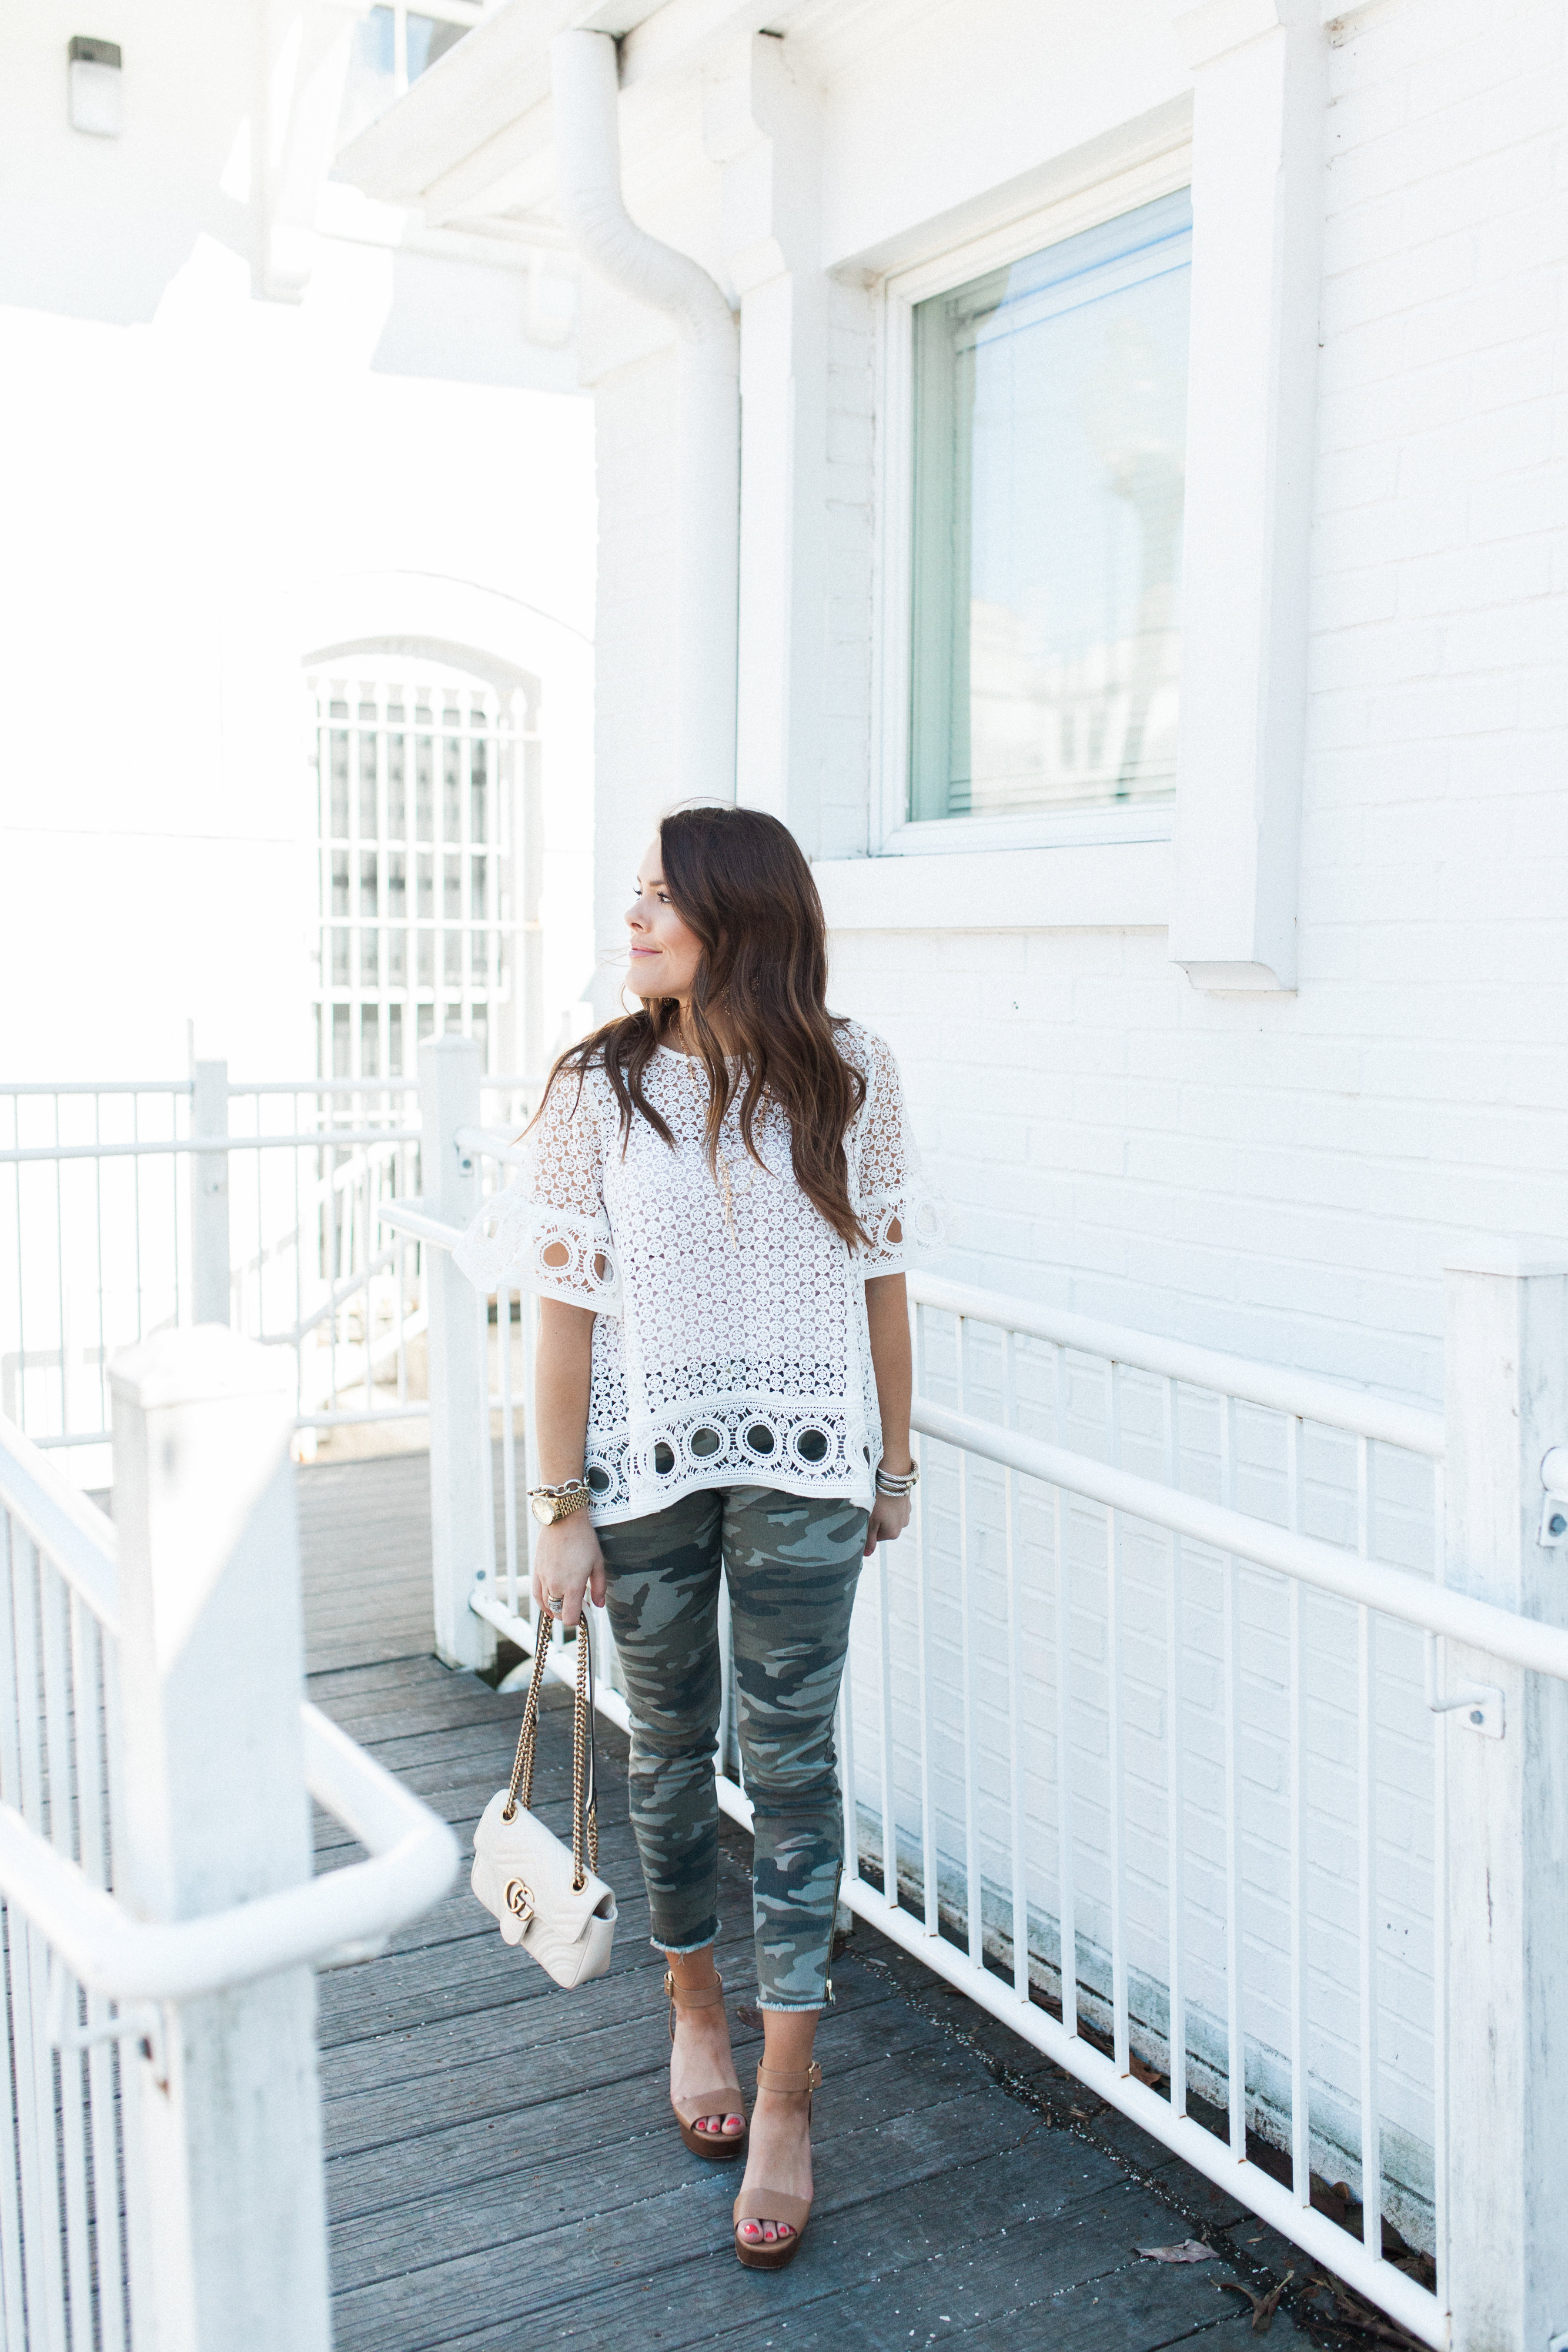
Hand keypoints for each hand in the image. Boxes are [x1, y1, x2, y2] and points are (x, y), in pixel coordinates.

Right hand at [533, 1512, 605, 1627]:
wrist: (563, 1520)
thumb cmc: (583, 1539)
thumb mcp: (598, 1563)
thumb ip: (599, 1587)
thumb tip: (598, 1605)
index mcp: (572, 1586)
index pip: (570, 1618)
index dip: (578, 1619)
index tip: (585, 1611)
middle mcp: (555, 1585)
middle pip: (558, 1613)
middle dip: (568, 1613)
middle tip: (578, 1604)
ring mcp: (543, 1579)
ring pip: (546, 1605)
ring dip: (556, 1607)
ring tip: (565, 1601)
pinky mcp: (536, 1571)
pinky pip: (536, 1594)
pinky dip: (542, 1602)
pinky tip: (549, 1601)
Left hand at [864, 1490, 910, 1554]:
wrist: (893, 1480)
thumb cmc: (879, 1502)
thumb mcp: (870, 1521)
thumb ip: (869, 1539)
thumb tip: (867, 1555)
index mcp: (893, 1534)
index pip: (876, 1537)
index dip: (869, 1527)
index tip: (867, 1517)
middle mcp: (902, 1526)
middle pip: (884, 1527)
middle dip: (877, 1519)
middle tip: (872, 1507)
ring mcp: (906, 1515)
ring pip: (890, 1517)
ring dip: (884, 1511)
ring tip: (879, 1500)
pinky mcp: (907, 1504)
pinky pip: (895, 1508)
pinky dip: (890, 1504)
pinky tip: (886, 1496)